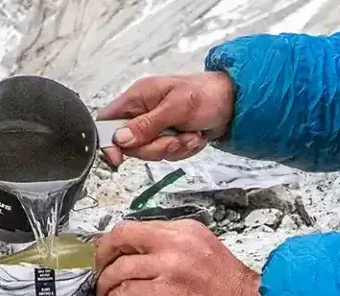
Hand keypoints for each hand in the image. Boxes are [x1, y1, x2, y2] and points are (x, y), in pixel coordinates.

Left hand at [94, 220, 272, 295]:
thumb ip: (175, 248)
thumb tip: (141, 254)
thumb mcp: (205, 252)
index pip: (138, 227)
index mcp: (186, 230)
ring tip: (104, 291)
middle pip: (122, 237)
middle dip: (101, 253)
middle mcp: (177, 244)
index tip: (105, 251)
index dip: (114, 240)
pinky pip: (126, 291)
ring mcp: (170, 268)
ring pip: (119, 267)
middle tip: (95, 268)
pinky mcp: (166, 295)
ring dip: (105, 281)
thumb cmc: (232, 292)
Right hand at [97, 72, 234, 166]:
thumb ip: (147, 124)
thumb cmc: (207, 94)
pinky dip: (183, 150)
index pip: (106, 122)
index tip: (118, 157)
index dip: (108, 141)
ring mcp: (155, 127)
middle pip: (130, 145)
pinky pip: (167, 155)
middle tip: (175, 137)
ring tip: (190, 134)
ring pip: (150, 153)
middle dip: (156, 147)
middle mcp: (142, 113)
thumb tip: (120, 138)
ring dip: (174, 148)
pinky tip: (193, 136)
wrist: (233, 103)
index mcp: (137, 98)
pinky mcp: (167, 138)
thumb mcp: (176, 107)